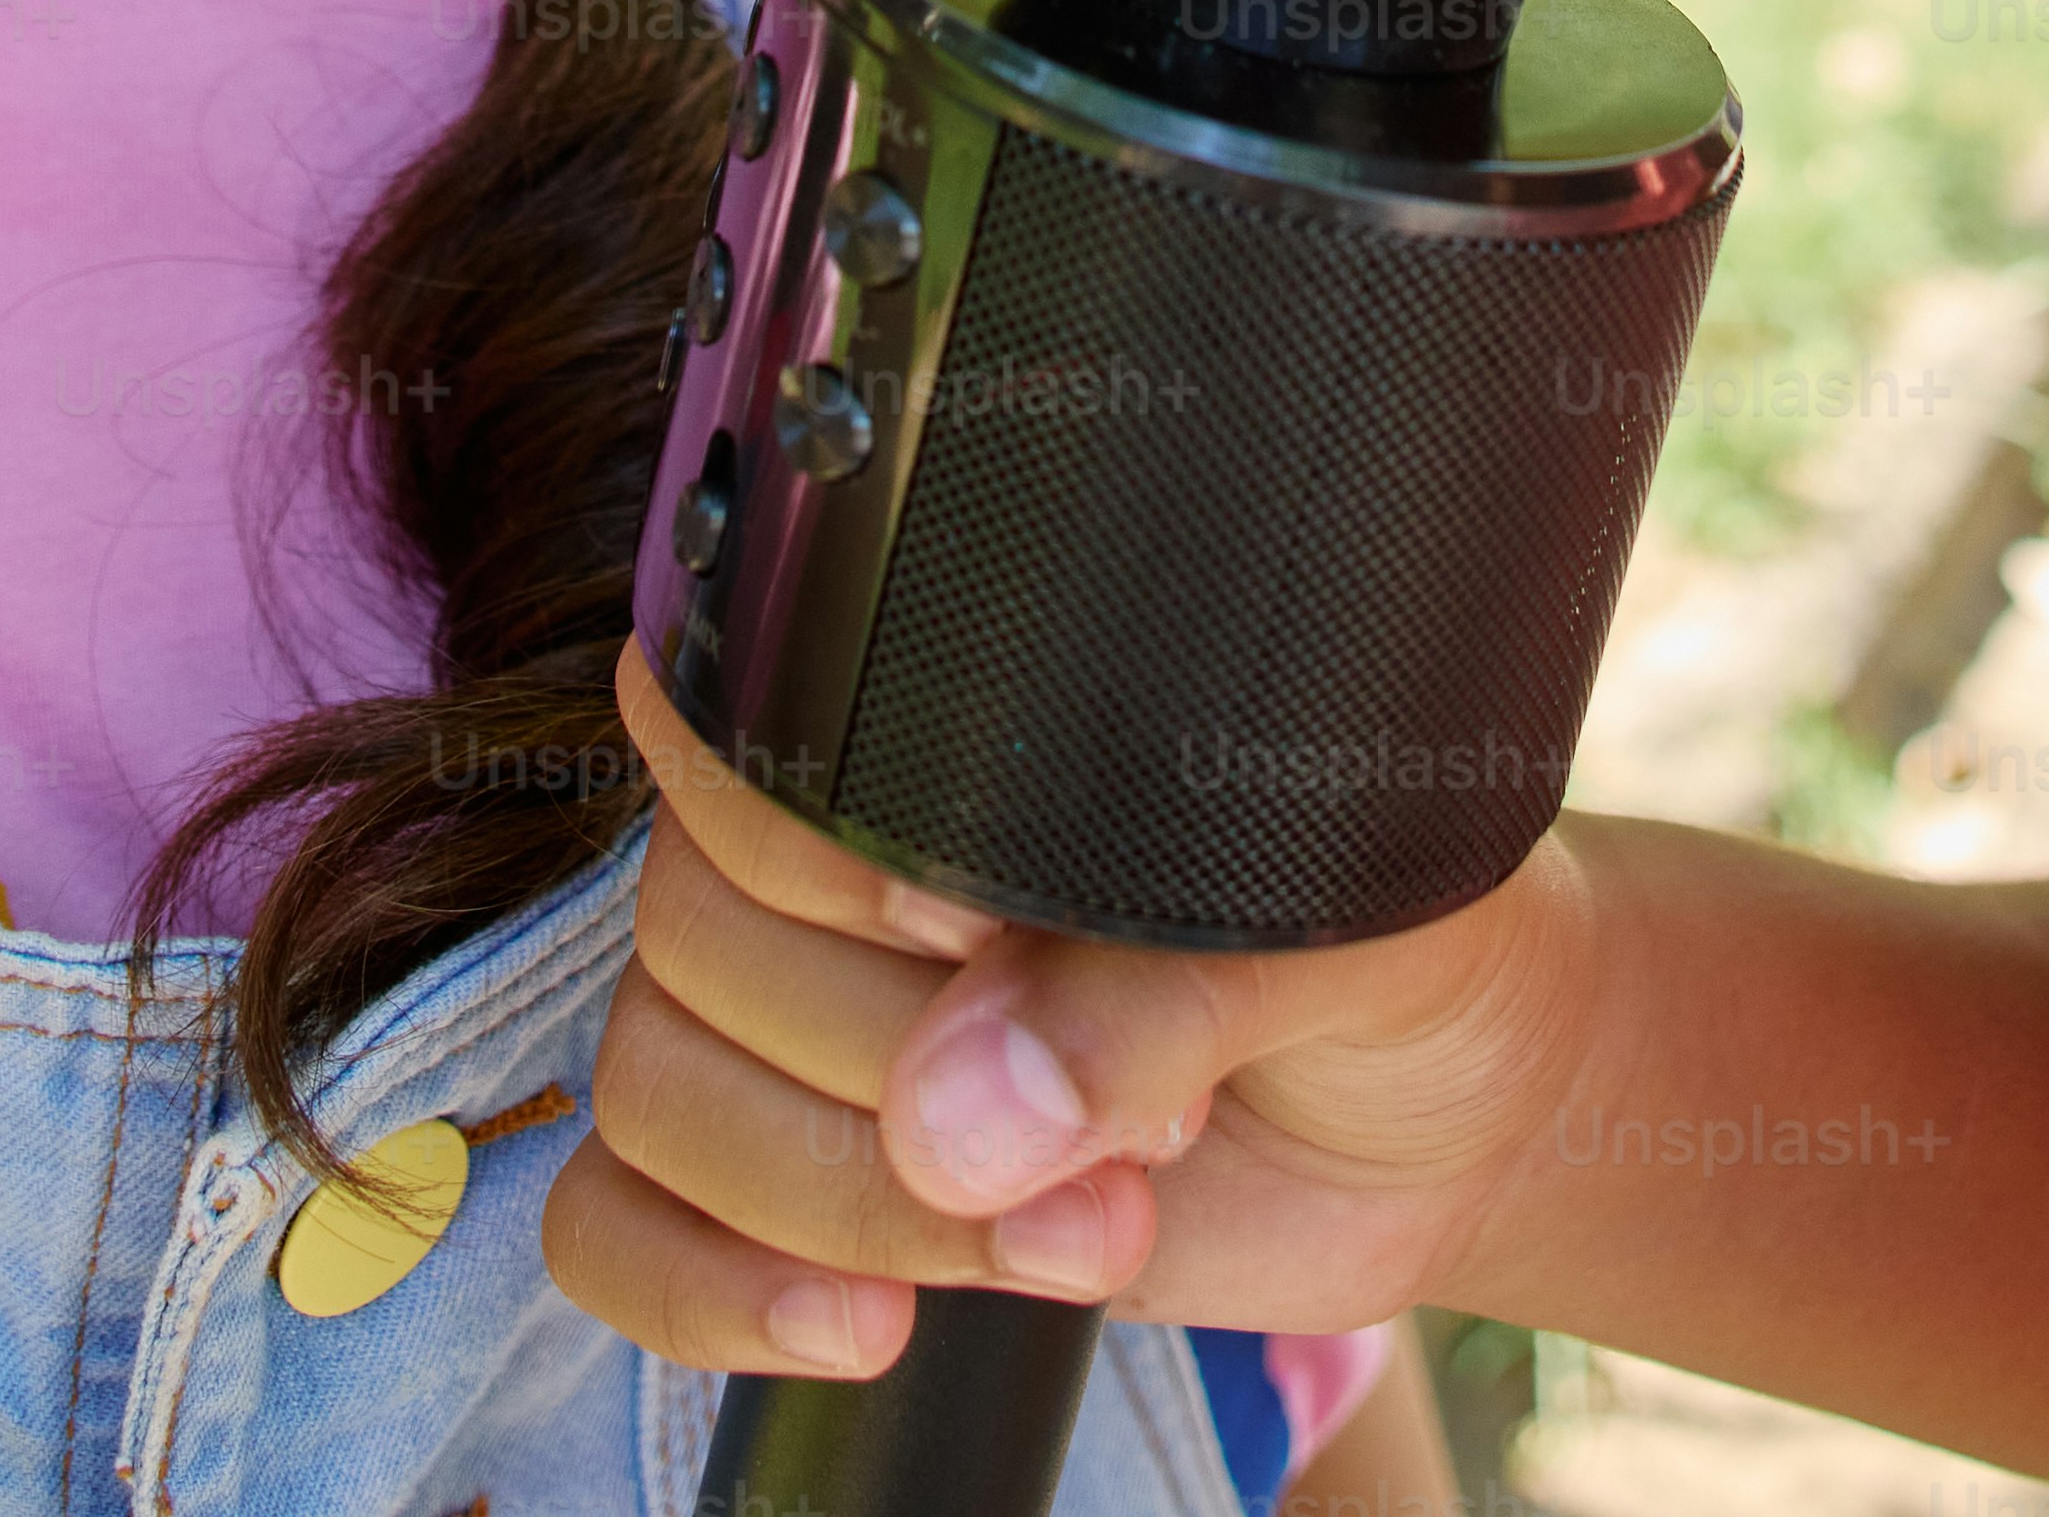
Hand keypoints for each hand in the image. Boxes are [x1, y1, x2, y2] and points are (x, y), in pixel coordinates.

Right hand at [542, 640, 1607, 1381]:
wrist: (1436, 1110)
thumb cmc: (1377, 941)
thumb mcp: (1322, 926)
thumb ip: (1150, 996)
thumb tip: (963, 1121)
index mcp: (920, 721)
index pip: (734, 740)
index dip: (833, 857)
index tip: (979, 933)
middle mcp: (810, 856)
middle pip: (693, 943)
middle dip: (905, 1069)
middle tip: (1136, 1121)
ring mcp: (781, 1018)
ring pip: (660, 1094)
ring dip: (858, 1203)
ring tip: (1087, 1230)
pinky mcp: (775, 1178)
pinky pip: (612, 1227)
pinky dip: (709, 1292)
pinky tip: (861, 1327)